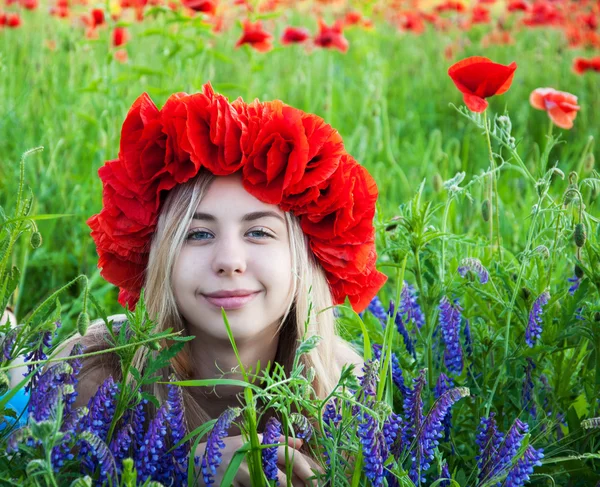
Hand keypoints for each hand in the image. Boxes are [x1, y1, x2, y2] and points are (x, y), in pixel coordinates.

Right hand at [196, 433, 324, 486]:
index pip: (290, 457)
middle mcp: (252, 459)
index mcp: (259, 444)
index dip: (307, 471)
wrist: (195, 460)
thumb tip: (300, 443)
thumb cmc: (227, 449)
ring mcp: (241, 475)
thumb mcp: (250, 440)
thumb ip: (277, 440)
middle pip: (284, 480)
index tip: (318, 481)